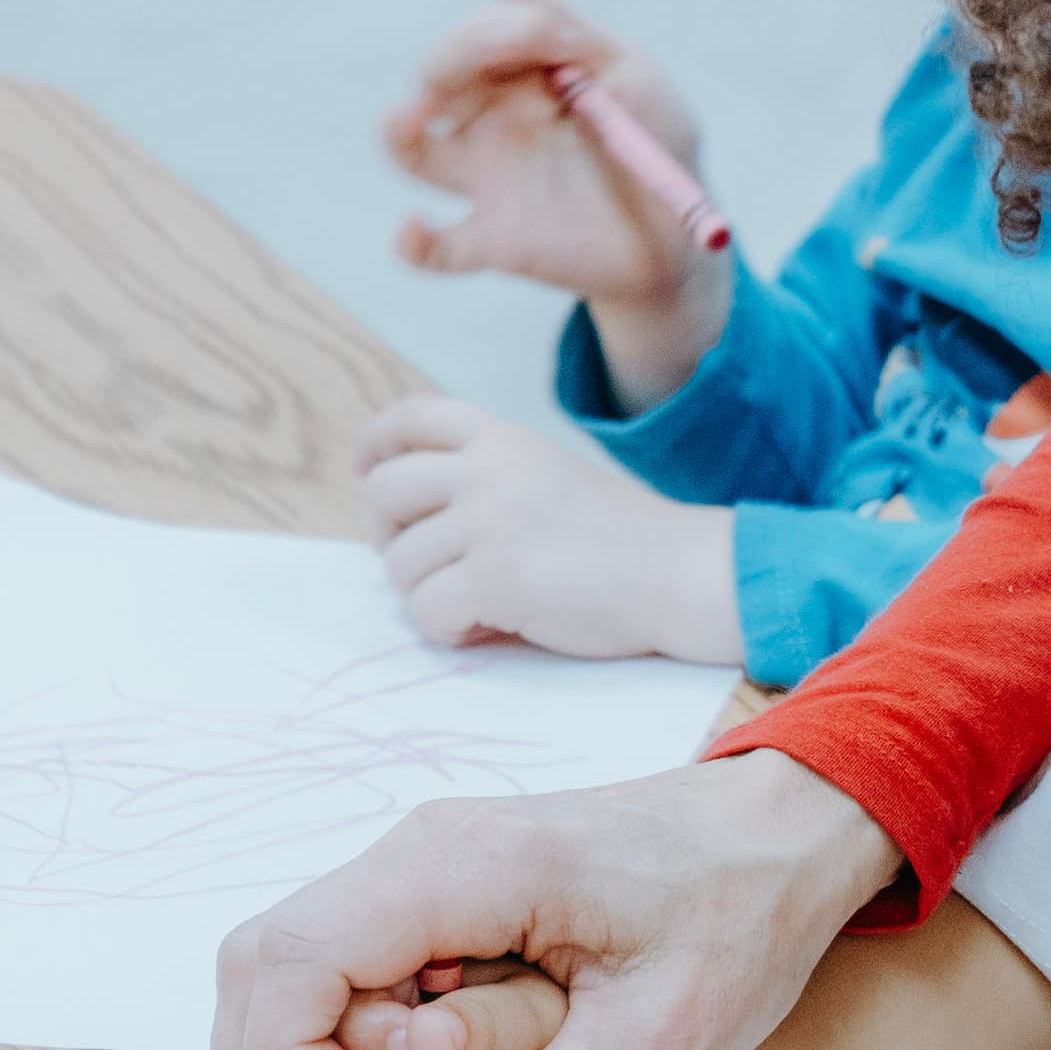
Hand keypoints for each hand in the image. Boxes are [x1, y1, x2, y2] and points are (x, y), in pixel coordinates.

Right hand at [212, 749, 900, 1049]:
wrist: (788, 831)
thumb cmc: (744, 910)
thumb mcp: (668, 1034)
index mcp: (465, 867)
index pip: (289, 962)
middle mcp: (418, 857)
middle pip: (259, 976)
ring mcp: (420, 876)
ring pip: (287, 983)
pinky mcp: (438, 906)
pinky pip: (344, 982)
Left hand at [355, 396, 742, 663]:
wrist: (681, 573)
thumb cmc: (621, 540)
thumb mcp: (549, 475)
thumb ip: (487, 475)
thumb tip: (397, 508)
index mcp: (503, 439)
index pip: (410, 419)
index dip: (375, 445)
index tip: (369, 471)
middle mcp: (488, 470)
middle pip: (383, 493)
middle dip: (389, 538)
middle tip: (426, 565)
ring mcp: (489, 522)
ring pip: (399, 565)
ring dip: (429, 595)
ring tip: (482, 604)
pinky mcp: (493, 578)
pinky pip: (427, 612)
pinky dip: (452, 630)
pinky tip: (492, 626)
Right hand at [383, 0, 731, 401]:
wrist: (683, 234)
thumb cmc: (658, 143)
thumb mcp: (636, 76)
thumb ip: (580, 34)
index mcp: (526, 70)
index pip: (487, 26)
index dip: (508, 27)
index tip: (565, 44)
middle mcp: (492, 116)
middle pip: (439, 71)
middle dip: (452, 58)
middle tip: (481, 72)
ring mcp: (487, 177)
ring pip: (410, 146)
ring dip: (399, 128)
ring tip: (411, 118)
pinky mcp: (494, 240)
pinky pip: (436, 249)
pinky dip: (415, 244)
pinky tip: (416, 228)